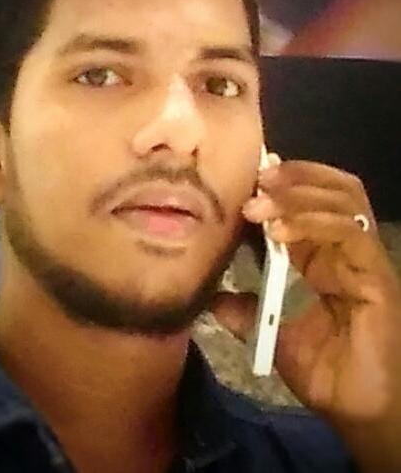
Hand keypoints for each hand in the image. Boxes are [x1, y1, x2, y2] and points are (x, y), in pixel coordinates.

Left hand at [209, 158, 400, 469]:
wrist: (359, 410)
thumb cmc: (327, 372)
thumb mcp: (271, 335)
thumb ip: (244, 312)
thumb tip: (210, 298)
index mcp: (322, 256)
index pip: (308, 200)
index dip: (280, 185)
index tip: (243, 180)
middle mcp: (344, 249)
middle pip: (331, 188)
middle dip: (293, 177)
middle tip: (255, 178)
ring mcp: (363, 259)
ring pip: (343, 201)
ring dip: (299, 194)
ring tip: (260, 203)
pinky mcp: (376, 276)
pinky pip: (350, 234)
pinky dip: (315, 224)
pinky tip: (280, 234)